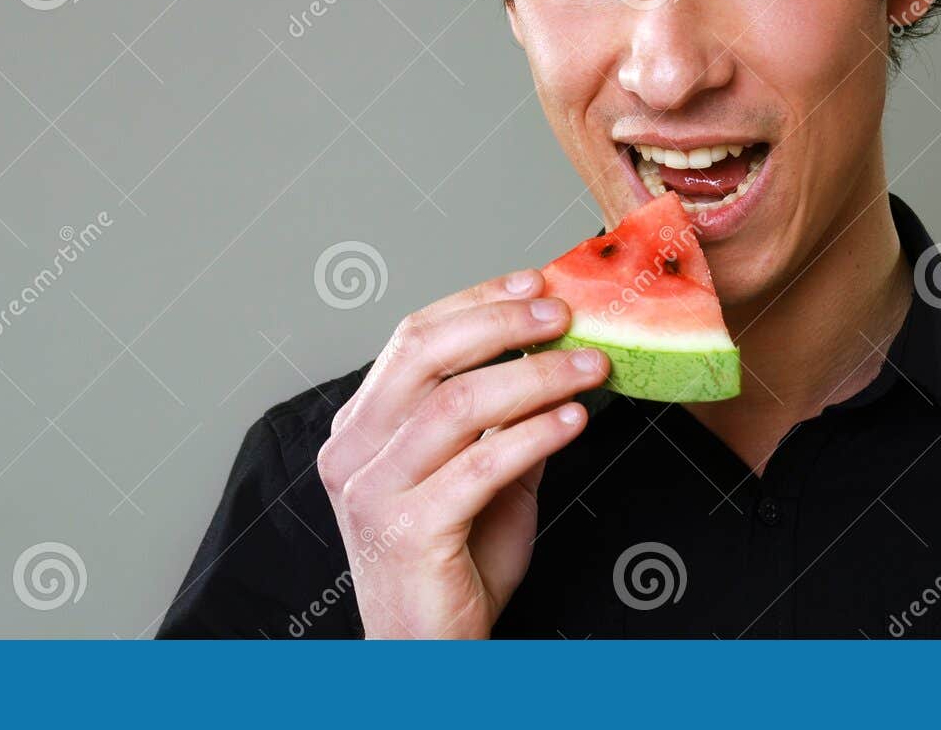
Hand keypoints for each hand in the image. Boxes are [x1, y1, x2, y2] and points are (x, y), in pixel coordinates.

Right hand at [315, 268, 607, 637]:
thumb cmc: (453, 567)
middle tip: (565, 316)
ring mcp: (371, 491)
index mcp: (359, 428)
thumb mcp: (482, 476)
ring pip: (457, 404)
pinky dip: (534, 434)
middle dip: (504, 322)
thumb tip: (554, 352)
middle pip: (425, 354)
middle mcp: (352, 451)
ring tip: (589, 367)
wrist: (429, 656)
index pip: (413, 338)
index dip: (478, 300)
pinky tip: (574, 420)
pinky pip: (480, 465)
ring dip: (536, 377)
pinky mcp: (406, 530)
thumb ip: (504, 418)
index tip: (536, 283)